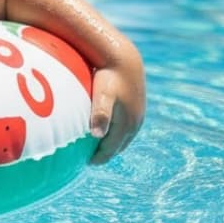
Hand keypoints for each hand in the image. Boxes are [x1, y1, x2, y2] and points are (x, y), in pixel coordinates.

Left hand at [88, 49, 144, 164]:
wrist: (124, 59)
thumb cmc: (108, 77)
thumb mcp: (102, 95)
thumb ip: (100, 114)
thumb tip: (96, 134)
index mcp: (126, 124)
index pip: (112, 149)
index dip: (99, 157)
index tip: (85, 163)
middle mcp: (135, 123)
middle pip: (119, 145)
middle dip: (106, 153)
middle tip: (89, 158)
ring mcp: (138, 115)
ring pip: (124, 136)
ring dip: (112, 143)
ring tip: (97, 146)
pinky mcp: (137, 107)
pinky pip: (126, 126)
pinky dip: (116, 132)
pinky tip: (106, 127)